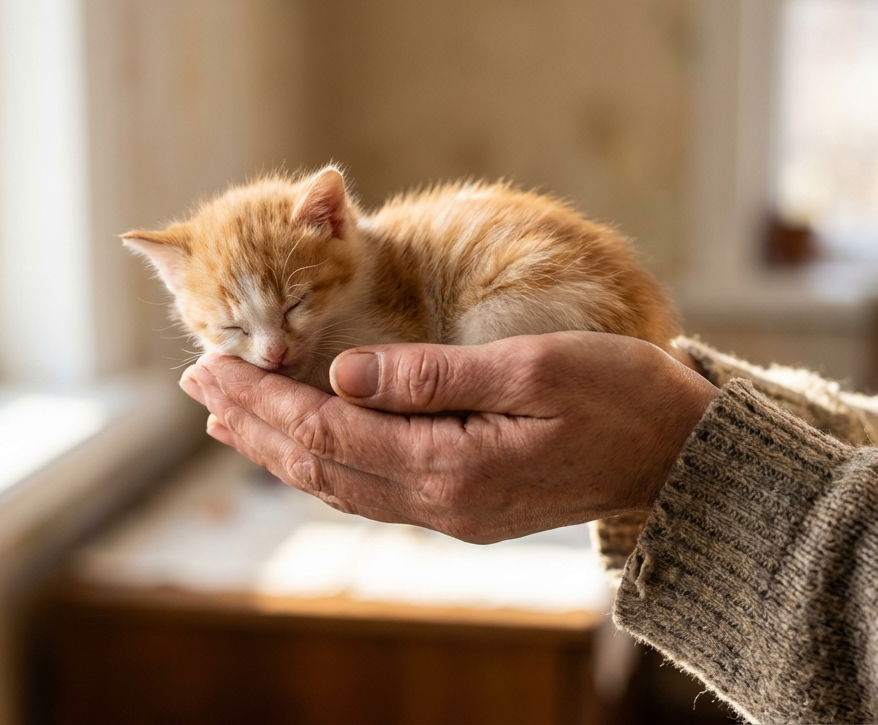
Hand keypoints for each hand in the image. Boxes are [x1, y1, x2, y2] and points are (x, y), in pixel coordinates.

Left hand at [179, 331, 717, 543]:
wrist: (680, 457)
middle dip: (255, 421)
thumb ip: (434, 375)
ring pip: (342, 480)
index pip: (332, 431)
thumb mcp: (534, 368)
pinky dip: (325, 459)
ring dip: (281, 444)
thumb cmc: (622, 398)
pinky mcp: (466, 504)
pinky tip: (304, 439)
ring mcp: (453, 511)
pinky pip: (374, 487)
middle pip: (322, 463)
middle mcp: (442, 502)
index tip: (211, 368)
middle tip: (197, 382)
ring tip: (228, 412)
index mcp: (454, 467)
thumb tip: (344, 370)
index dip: (266, 400)